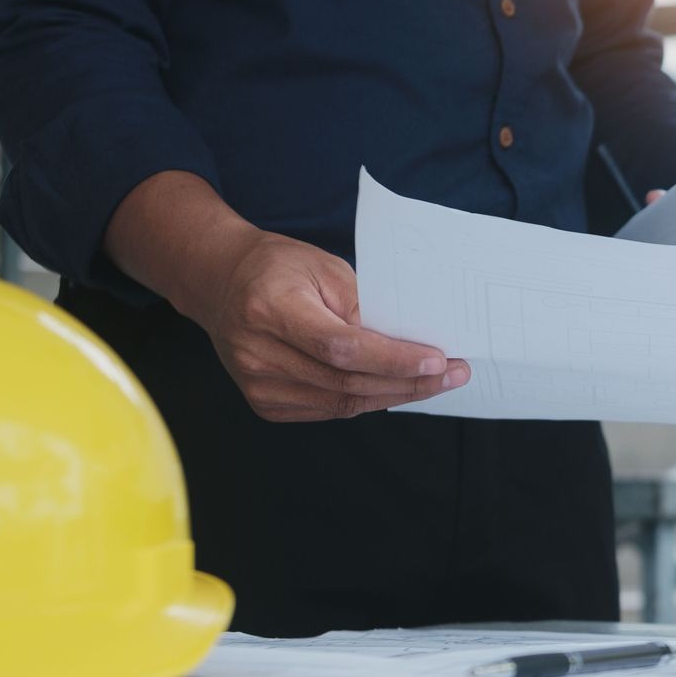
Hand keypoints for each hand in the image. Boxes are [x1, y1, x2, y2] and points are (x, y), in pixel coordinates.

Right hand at [104, 171, 468, 421]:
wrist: (220, 283)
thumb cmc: (277, 268)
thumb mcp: (323, 267)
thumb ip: (362, 305)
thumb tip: (412, 339)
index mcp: (271, 309)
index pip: (341, 347)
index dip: (393, 358)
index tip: (438, 359)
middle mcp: (258, 352)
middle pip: (346, 381)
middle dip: (409, 381)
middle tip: (454, 374)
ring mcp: (258, 384)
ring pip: (342, 402)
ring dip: (395, 395)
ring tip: (436, 383)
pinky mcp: (264, 402)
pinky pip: (328, 409)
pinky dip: (367, 400)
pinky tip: (396, 388)